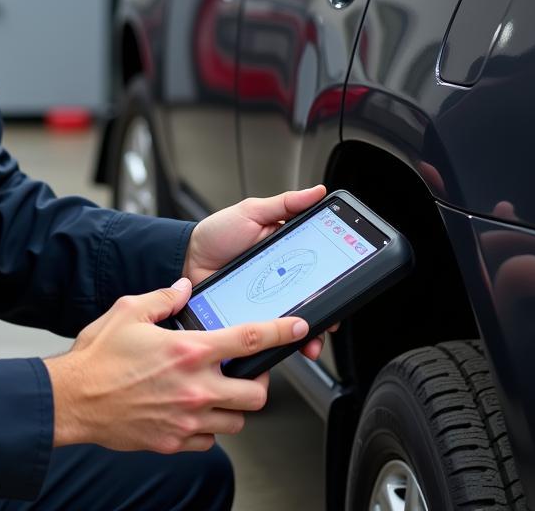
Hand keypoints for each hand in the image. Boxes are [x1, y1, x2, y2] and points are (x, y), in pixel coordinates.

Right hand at [43, 278, 307, 453]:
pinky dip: (208, 426)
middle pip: (256, 394)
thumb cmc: (98, 358)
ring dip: (233, 406)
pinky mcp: (175, 441)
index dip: (281, 332)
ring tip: (216, 391)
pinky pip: (210, 440)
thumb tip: (182, 289)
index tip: (298, 328)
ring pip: (236, 420)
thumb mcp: (128, 311)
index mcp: (189, 351)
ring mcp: (187, 419)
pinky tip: (192, 410)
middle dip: (258, 382)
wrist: (73, 400)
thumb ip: (162, 298)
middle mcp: (195, 388)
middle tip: (246, 372)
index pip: (250, 340)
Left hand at [183, 185, 335, 359]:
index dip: (334, 278)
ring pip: (295, 320)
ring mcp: (267, 299)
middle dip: (327, 314)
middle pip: (312, 298)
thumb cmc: (217, 233)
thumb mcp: (251, 212)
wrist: (186, 259)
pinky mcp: (251, 316)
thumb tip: (317, 191)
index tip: (347, 284)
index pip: (318, 266)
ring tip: (311, 341)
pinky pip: (270, 332)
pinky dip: (280, 341)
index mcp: (286, 251)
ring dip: (308, 333)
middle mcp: (281, 277)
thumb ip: (285, 204)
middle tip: (331, 321)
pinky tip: (286, 344)